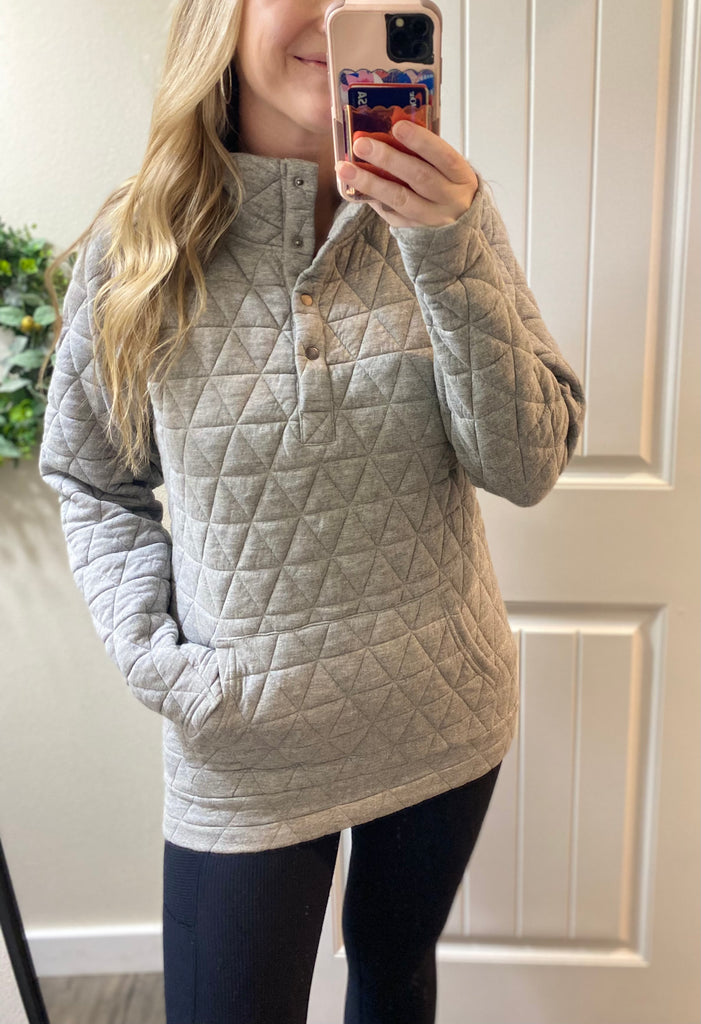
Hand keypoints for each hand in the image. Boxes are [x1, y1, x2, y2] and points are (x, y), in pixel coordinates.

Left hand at [335, 120, 479, 227]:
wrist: (458, 221)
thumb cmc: (449, 184)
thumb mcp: (447, 167)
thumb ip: (426, 152)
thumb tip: (388, 130)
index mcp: (461, 176)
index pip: (444, 156)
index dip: (422, 141)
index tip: (397, 126)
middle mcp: (449, 198)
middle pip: (419, 177)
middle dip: (388, 159)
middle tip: (362, 144)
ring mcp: (431, 217)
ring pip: (400, 199)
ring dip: (370, 182)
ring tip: (345, 168)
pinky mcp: (414, 228)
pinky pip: (391, 213)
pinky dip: (372, 197)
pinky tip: (354, 186)